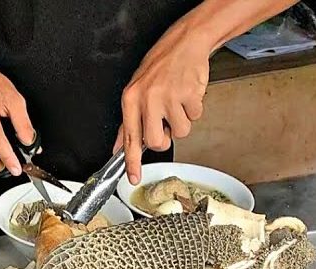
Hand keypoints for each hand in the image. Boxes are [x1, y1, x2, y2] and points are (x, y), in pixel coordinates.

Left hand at [118, 36, 210, 184]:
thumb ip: (128, 122)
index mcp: (131, 99)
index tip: (133, 178)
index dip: (132, 161)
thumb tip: (119, 148)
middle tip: (165, 125)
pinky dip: (194, 109)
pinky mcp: (190, 94)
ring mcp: (170, 97)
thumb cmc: (159, 68)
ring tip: (177, 101)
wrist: (184, 44)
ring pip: (180, 132)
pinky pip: (195, 117)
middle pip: (155, 142)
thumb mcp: (136, 91)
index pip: (129, 137)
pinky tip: (187, 93)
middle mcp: (148, 99)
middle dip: (163, 139)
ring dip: (182, 121)